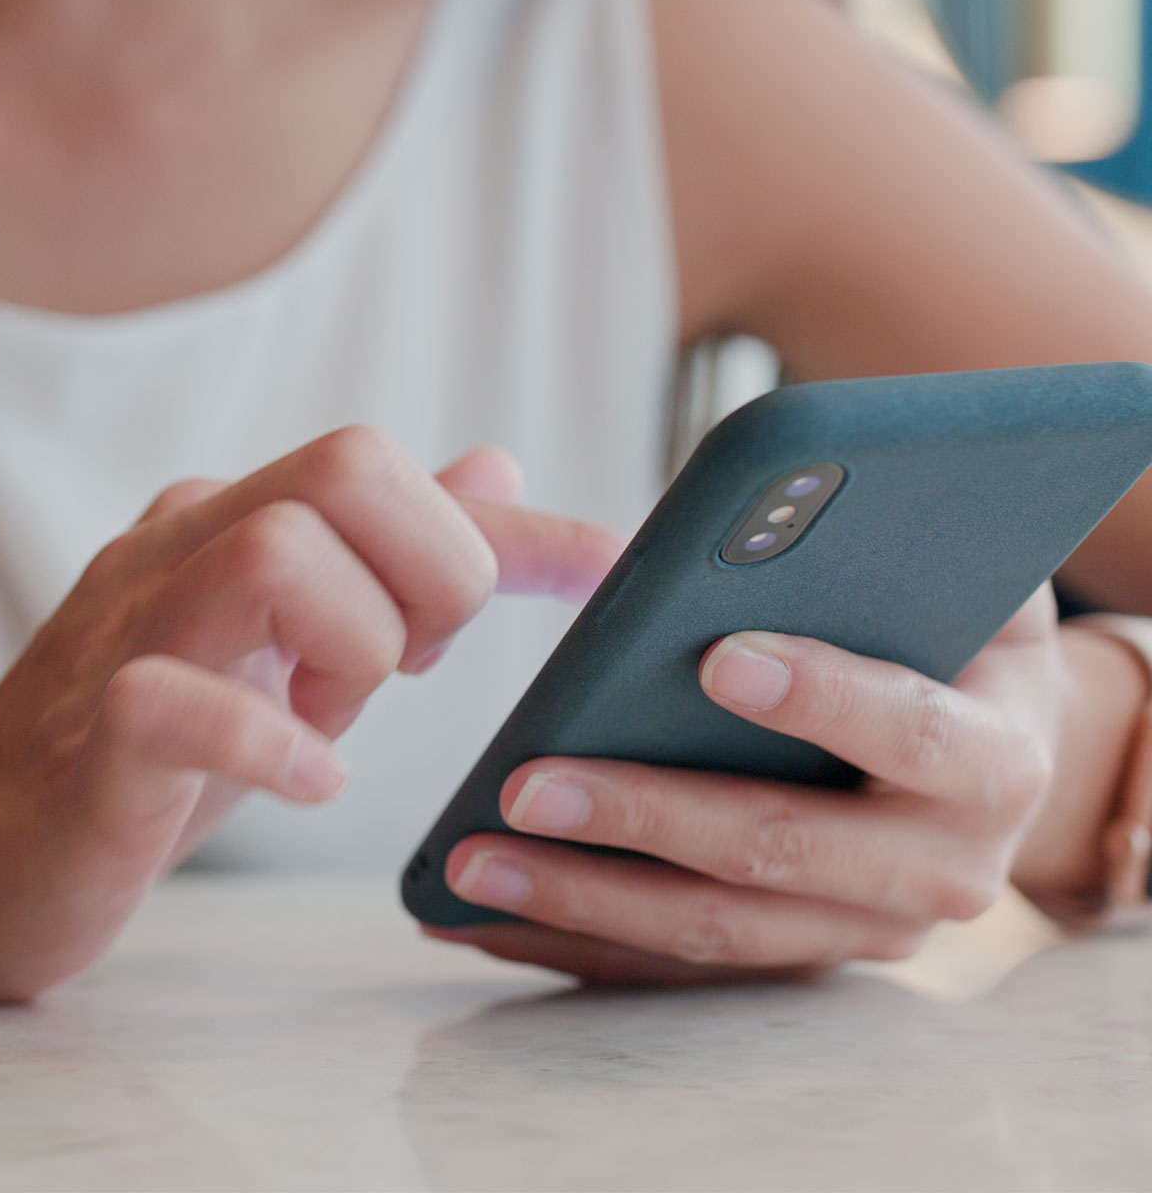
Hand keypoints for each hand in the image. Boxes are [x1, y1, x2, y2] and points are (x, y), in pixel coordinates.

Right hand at [0, 428, 622, 999]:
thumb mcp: (306, 637)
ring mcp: (133, 630)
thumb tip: (497, 471)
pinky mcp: (93, 736)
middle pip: (346, 470)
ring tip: (332, 718)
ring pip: (277, 557)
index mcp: (245, 522)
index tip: (614, 569)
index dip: (518, 529)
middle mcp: (187, 547)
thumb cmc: (167, 731)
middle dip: (431, 576)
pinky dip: (270, 743)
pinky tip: (309, 777)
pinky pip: (179, 701)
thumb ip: (394, 558)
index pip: (396, 475)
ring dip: (355, 650)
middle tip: (414, 662)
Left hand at [437, 584, 1068, 984]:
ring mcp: (864, 930)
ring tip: (473, 863)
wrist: (987, 756)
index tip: (714, 658)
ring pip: (715, 930)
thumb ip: (889, 536)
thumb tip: (767, 497)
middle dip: (646, 820)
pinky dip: (584, 944)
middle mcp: (940, 868)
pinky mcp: (797, 959)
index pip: (911, 731)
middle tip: (525, 787)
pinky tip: (490, 918)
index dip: (821, 696)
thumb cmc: (956, 641)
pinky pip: (682, 968)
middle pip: (780, 851)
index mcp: (990, 758)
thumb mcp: (954, 571)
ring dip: (586, 900)